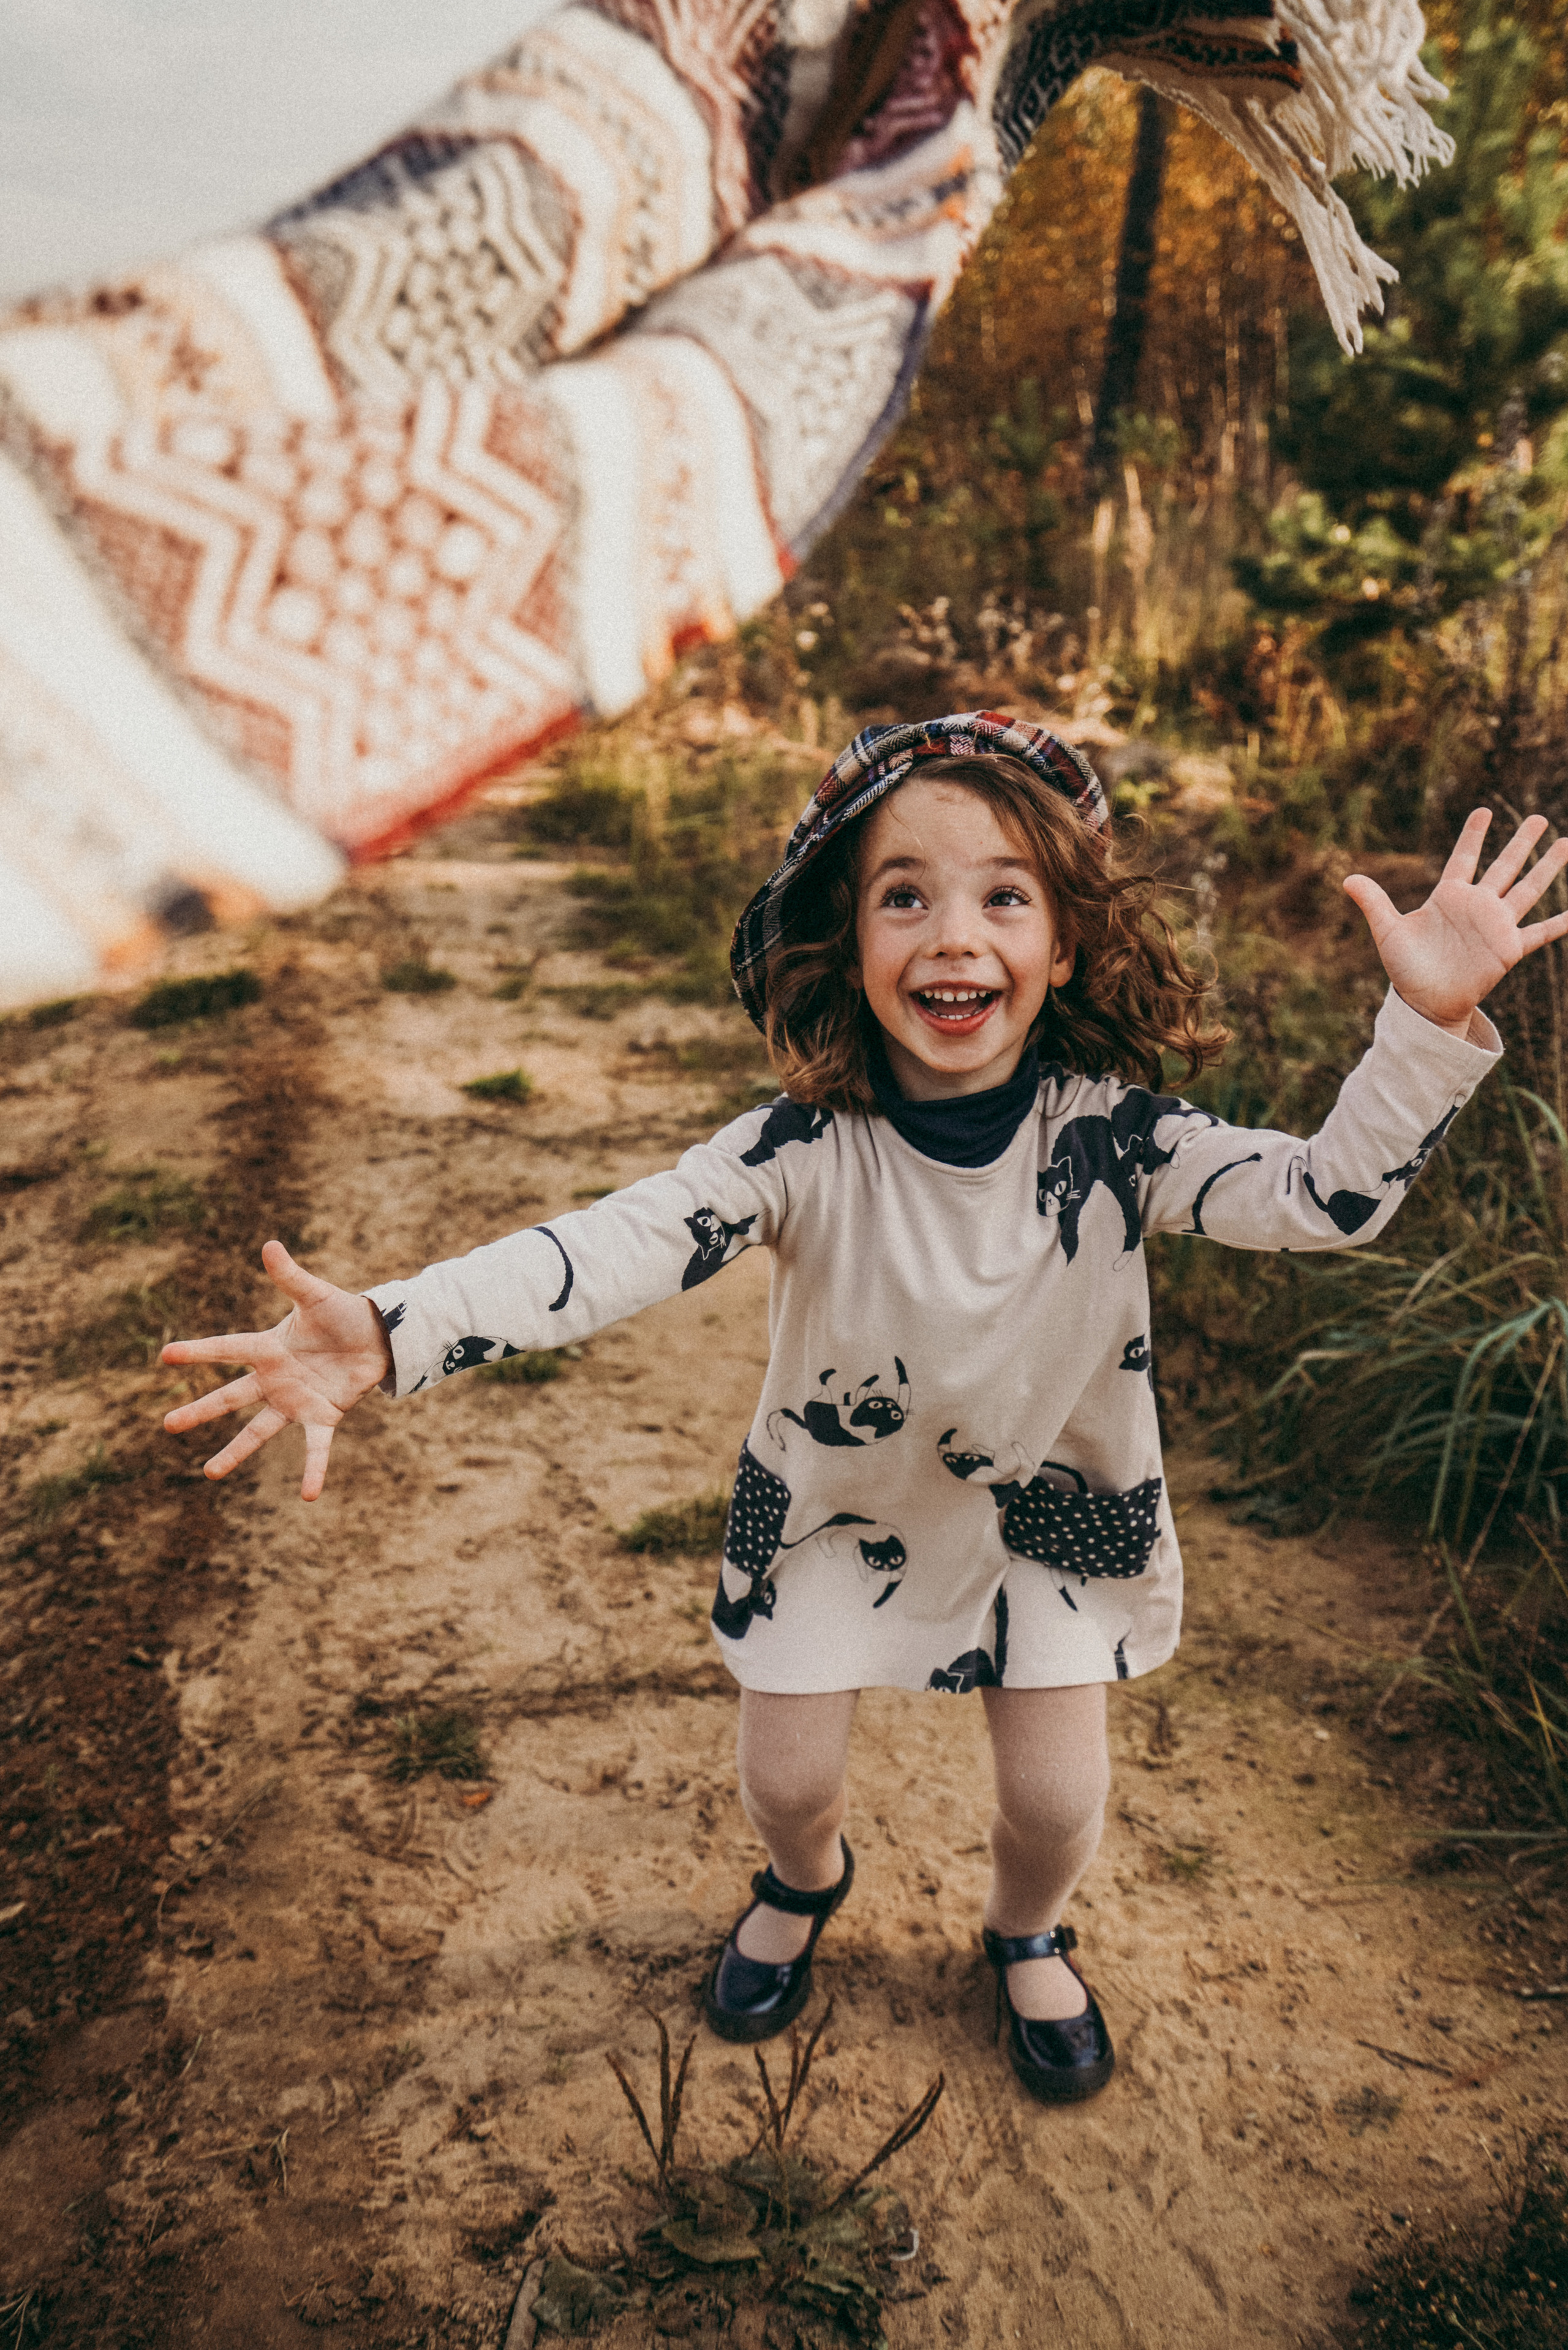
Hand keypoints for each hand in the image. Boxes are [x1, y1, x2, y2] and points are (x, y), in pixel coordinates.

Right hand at [160, 1240, 392, 1499]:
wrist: (377, 1337)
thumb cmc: (342, 1314)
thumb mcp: (315, 1295)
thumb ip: (291, 1277)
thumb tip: (269, 1244)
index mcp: (268, 1347)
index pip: (227, 1349)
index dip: (198, 1352)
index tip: (165, 1355)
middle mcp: (275, 1379)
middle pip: (231, 1397)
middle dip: (200, 1411)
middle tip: (167, 1425)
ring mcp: (296, 1401)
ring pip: (259, 1430)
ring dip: (235, 1452)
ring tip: (209, 1473)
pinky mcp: (323, 1417)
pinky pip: (315, 1448)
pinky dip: (313, 1470)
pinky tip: (308, 1495)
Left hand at [1344, 810, 1567, 1037]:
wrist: (1425, 1002)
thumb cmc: (1406, 968)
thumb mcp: (1388, 932)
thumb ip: (1374, 903)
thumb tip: (1346, 879)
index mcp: (1449, 896)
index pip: (1464, 858)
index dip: (1474, 835)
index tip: (1484, 810)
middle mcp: (1477, 906)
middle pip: (1504, 866)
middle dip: (1521, 842)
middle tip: (1540, 818)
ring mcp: (1496, 926)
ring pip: (1527, 889)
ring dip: (1547, 868)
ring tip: (1566, 843)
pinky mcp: (1508, 949)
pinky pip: (1538, 933)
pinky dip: (1558, 924)